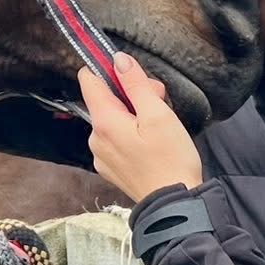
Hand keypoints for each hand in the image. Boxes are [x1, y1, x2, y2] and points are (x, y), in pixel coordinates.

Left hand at [79, 52, 202, 199]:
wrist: (175, 205)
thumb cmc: (171, 158)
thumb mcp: (158, 114)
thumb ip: (136, 84)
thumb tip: (118, 59)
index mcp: (103, 122)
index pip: (89, 80)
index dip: (109, 70)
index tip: (133, 75)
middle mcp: (95, 138)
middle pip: (105, 100)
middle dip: (131, 94)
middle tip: (160, 102)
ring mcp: (101, 155)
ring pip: (112, 119)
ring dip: (133, 113)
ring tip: (159, 125)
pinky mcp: (110, 168)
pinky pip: (115, 139)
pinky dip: (130, 133)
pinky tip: (151, 143)